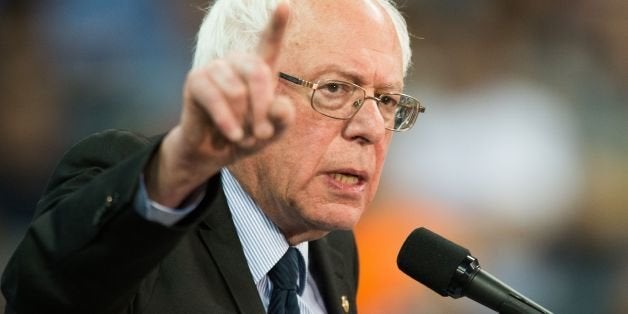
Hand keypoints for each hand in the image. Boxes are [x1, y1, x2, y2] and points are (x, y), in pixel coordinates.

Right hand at [145, 3, 293, 206]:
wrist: (215, 152)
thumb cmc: (247, 135)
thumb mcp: (272, 131)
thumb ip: (282, 118)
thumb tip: (278, 106)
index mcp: (259, 69)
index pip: (270, 43)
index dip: (277, 24)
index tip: (285, 5)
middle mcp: (237, 62)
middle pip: (258, 73)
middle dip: (262, 108)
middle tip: (262, 135)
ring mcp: (215, 68)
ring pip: (237, 91)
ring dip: (243, 120)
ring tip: (240, 135)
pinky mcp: (195, 81)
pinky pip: (215, 98)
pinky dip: (227, 121)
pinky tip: (232, 136)